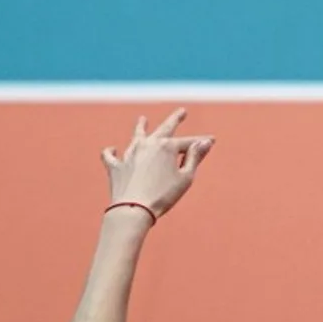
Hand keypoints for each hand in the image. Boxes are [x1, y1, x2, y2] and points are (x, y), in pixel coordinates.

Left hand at [100, 109, 214, 218]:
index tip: (211, 140)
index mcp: (167, 146)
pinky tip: (112, 149)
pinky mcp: (116, 167)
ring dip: (141, 127)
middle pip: (164, 128)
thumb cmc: (163, 196)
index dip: (201, 142)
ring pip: (137, 136)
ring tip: (142, 119)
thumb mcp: (186, 177)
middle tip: (182, 112)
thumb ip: (195, 157)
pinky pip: (110, 156)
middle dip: (175, 119)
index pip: (188, 142)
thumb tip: (205, 142)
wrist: (133, 209)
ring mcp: (130, 154)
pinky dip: (111, 152)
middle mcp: (148, 145)